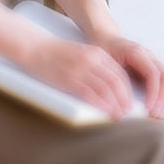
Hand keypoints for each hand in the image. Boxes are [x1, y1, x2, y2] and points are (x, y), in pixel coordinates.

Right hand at [19, 36, 134, 119]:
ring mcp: (80, 69)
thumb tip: (106, 84)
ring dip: (115, 104)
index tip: (129, 102)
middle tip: (127, 112)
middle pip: (116, 82)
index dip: (127, 90)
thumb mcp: (80, 53)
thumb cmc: (54, 53)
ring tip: (118, 115)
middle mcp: (92, 60)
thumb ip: (94, 65)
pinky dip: (102, 104)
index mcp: (97, 53)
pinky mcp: (69, 79)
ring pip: (106, 89)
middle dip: (124, 99)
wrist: (34, 47)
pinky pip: (90, 93)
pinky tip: (106, 111)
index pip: (119, 73)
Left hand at [92, 33, 163, 117]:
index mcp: (137, 52)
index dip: (153, 92)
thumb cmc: (105, 48)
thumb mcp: (105, 60)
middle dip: (163, 97)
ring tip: (160, 113)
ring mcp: (153, 61)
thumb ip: (114, 74)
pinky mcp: (152, 67)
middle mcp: (149, 56)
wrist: (106, 38)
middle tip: (156, 113)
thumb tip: (119, 96)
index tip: (149, 106)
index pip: (153, 74)